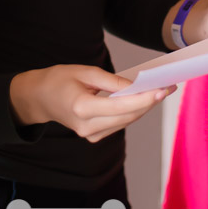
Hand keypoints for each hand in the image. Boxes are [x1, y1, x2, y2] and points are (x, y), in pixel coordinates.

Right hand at [9, 65, 172, 142]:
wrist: (39, 98)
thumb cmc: (58, 80)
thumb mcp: (83, 71)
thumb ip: (111, 80)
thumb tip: (135, 86)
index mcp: (81, 108)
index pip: (121, 106)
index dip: (144, 99)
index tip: (162, 89)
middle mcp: (87, 126)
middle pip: (127, 116)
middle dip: (149, 102)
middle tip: (168, 87)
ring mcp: (90, 135)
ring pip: (126, 122)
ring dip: (144, 107)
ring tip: (160, 92)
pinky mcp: (93, 136)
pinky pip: (119, 124)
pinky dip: (132, 112)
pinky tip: (143, 100)